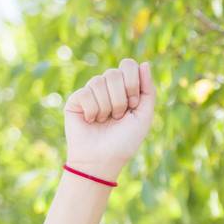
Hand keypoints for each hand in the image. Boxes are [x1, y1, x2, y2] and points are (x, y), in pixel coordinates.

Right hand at [63, 57, 155, 181]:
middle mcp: (107, 87)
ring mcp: (90, 92)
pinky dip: (92, 111)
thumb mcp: (144, 116)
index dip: (132, 83)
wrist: (102, 161)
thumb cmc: (124, 142)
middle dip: (119, 99)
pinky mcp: (76, 100)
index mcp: (124, 88)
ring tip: (104, 121)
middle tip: (117, 117)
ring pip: (99, 81)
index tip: (133, 105)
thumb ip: (148, 90)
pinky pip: (85, 93)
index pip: (128, 65)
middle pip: (114, 72)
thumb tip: (144, 63)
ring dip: (106, 107)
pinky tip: (91, 121)